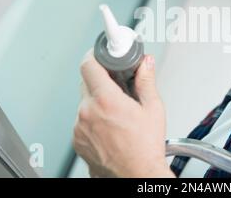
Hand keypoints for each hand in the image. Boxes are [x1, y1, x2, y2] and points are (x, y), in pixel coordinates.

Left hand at [72, 50, 174, 177]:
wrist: (136, 175)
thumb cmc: (145, 147)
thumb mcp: (153, 108)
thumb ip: (146, 80)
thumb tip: (146, 63)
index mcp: (106, 100)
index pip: (88, 65)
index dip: (95, 56)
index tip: (101, 55)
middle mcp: (88, 112)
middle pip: (86, 82)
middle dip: (101, 79)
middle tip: (117, 85)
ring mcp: (79, 128)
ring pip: (84, 102)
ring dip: (97, 100)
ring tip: (116, 112)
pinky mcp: (77, 140)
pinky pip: (82, 120)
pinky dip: (92, 118)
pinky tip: (109, 126)